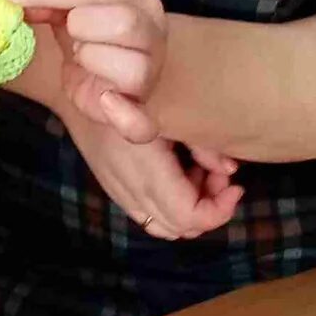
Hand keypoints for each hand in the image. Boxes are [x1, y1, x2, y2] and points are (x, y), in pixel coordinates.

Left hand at [7, 0, 171, 143]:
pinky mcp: (136, 111)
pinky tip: (107, 102)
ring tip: (82, 57)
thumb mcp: (68, 13)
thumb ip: (46, 2)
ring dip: (92, 59)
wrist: (108, 80)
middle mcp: (152, 33)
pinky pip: (142, 123)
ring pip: (130, 66)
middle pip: (124, 22)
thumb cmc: (89, 38)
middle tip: (69, 34)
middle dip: (82, 26)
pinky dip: (127, 118)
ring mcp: (149, 73)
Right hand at [60, 101, 240, 240]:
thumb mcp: (173, 112)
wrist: (81, 88)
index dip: (218, 211)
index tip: (234, 186)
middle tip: (219, 176)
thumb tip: (230, 171)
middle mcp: (132, 189)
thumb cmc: (130, 91)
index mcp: (148, 170)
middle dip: (209, 209)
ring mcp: (119, 193)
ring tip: (199, 174)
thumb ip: (203, 145)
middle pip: (180, 228)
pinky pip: (147, 215)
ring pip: (163, 227)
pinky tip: (177, 174)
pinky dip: (170, 206)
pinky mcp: (114, 189)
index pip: (188, 217)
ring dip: (189, 210)